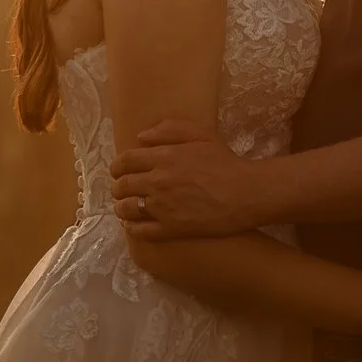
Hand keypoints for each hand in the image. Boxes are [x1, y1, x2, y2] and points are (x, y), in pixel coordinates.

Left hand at [111, 121, 269, 238]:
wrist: (245, 193)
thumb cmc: (225, 161)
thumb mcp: (200, 134)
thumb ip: (169, 130)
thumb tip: (141, 137)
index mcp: (162, 157)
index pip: (124, 161)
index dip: (116, 167)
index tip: (117, 171)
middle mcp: (157, 182)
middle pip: (121, 186)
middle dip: (117, 187)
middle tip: (121, 190)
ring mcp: (162, 207)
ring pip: (126, 209)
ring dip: (121, 208)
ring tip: (125, 208)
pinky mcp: (171, 228)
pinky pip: (141, 231)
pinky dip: (132, 228)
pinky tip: (134, 225)